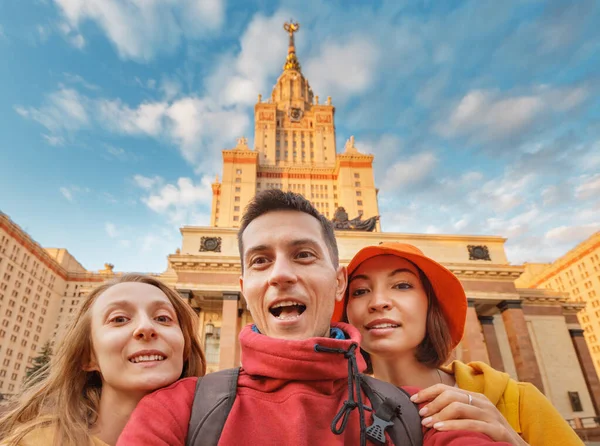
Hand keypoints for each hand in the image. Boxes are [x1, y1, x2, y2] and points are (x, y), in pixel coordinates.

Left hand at [410, 383, 527, 445]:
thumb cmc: (490, 436)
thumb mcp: (473, 420)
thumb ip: (456, 413)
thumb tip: (428, 412)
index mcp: (475, 398)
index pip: (446, 388)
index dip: (427, 393)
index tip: (413, 400)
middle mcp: (482, 402)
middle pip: (450, 395)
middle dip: (432, 403)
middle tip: (420, 414)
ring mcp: (491, 414)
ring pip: (458, 406)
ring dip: (439, 414)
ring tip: (427, 423)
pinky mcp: (497, 429)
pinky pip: (471, 423)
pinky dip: (452, 425)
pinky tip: (440, 428)